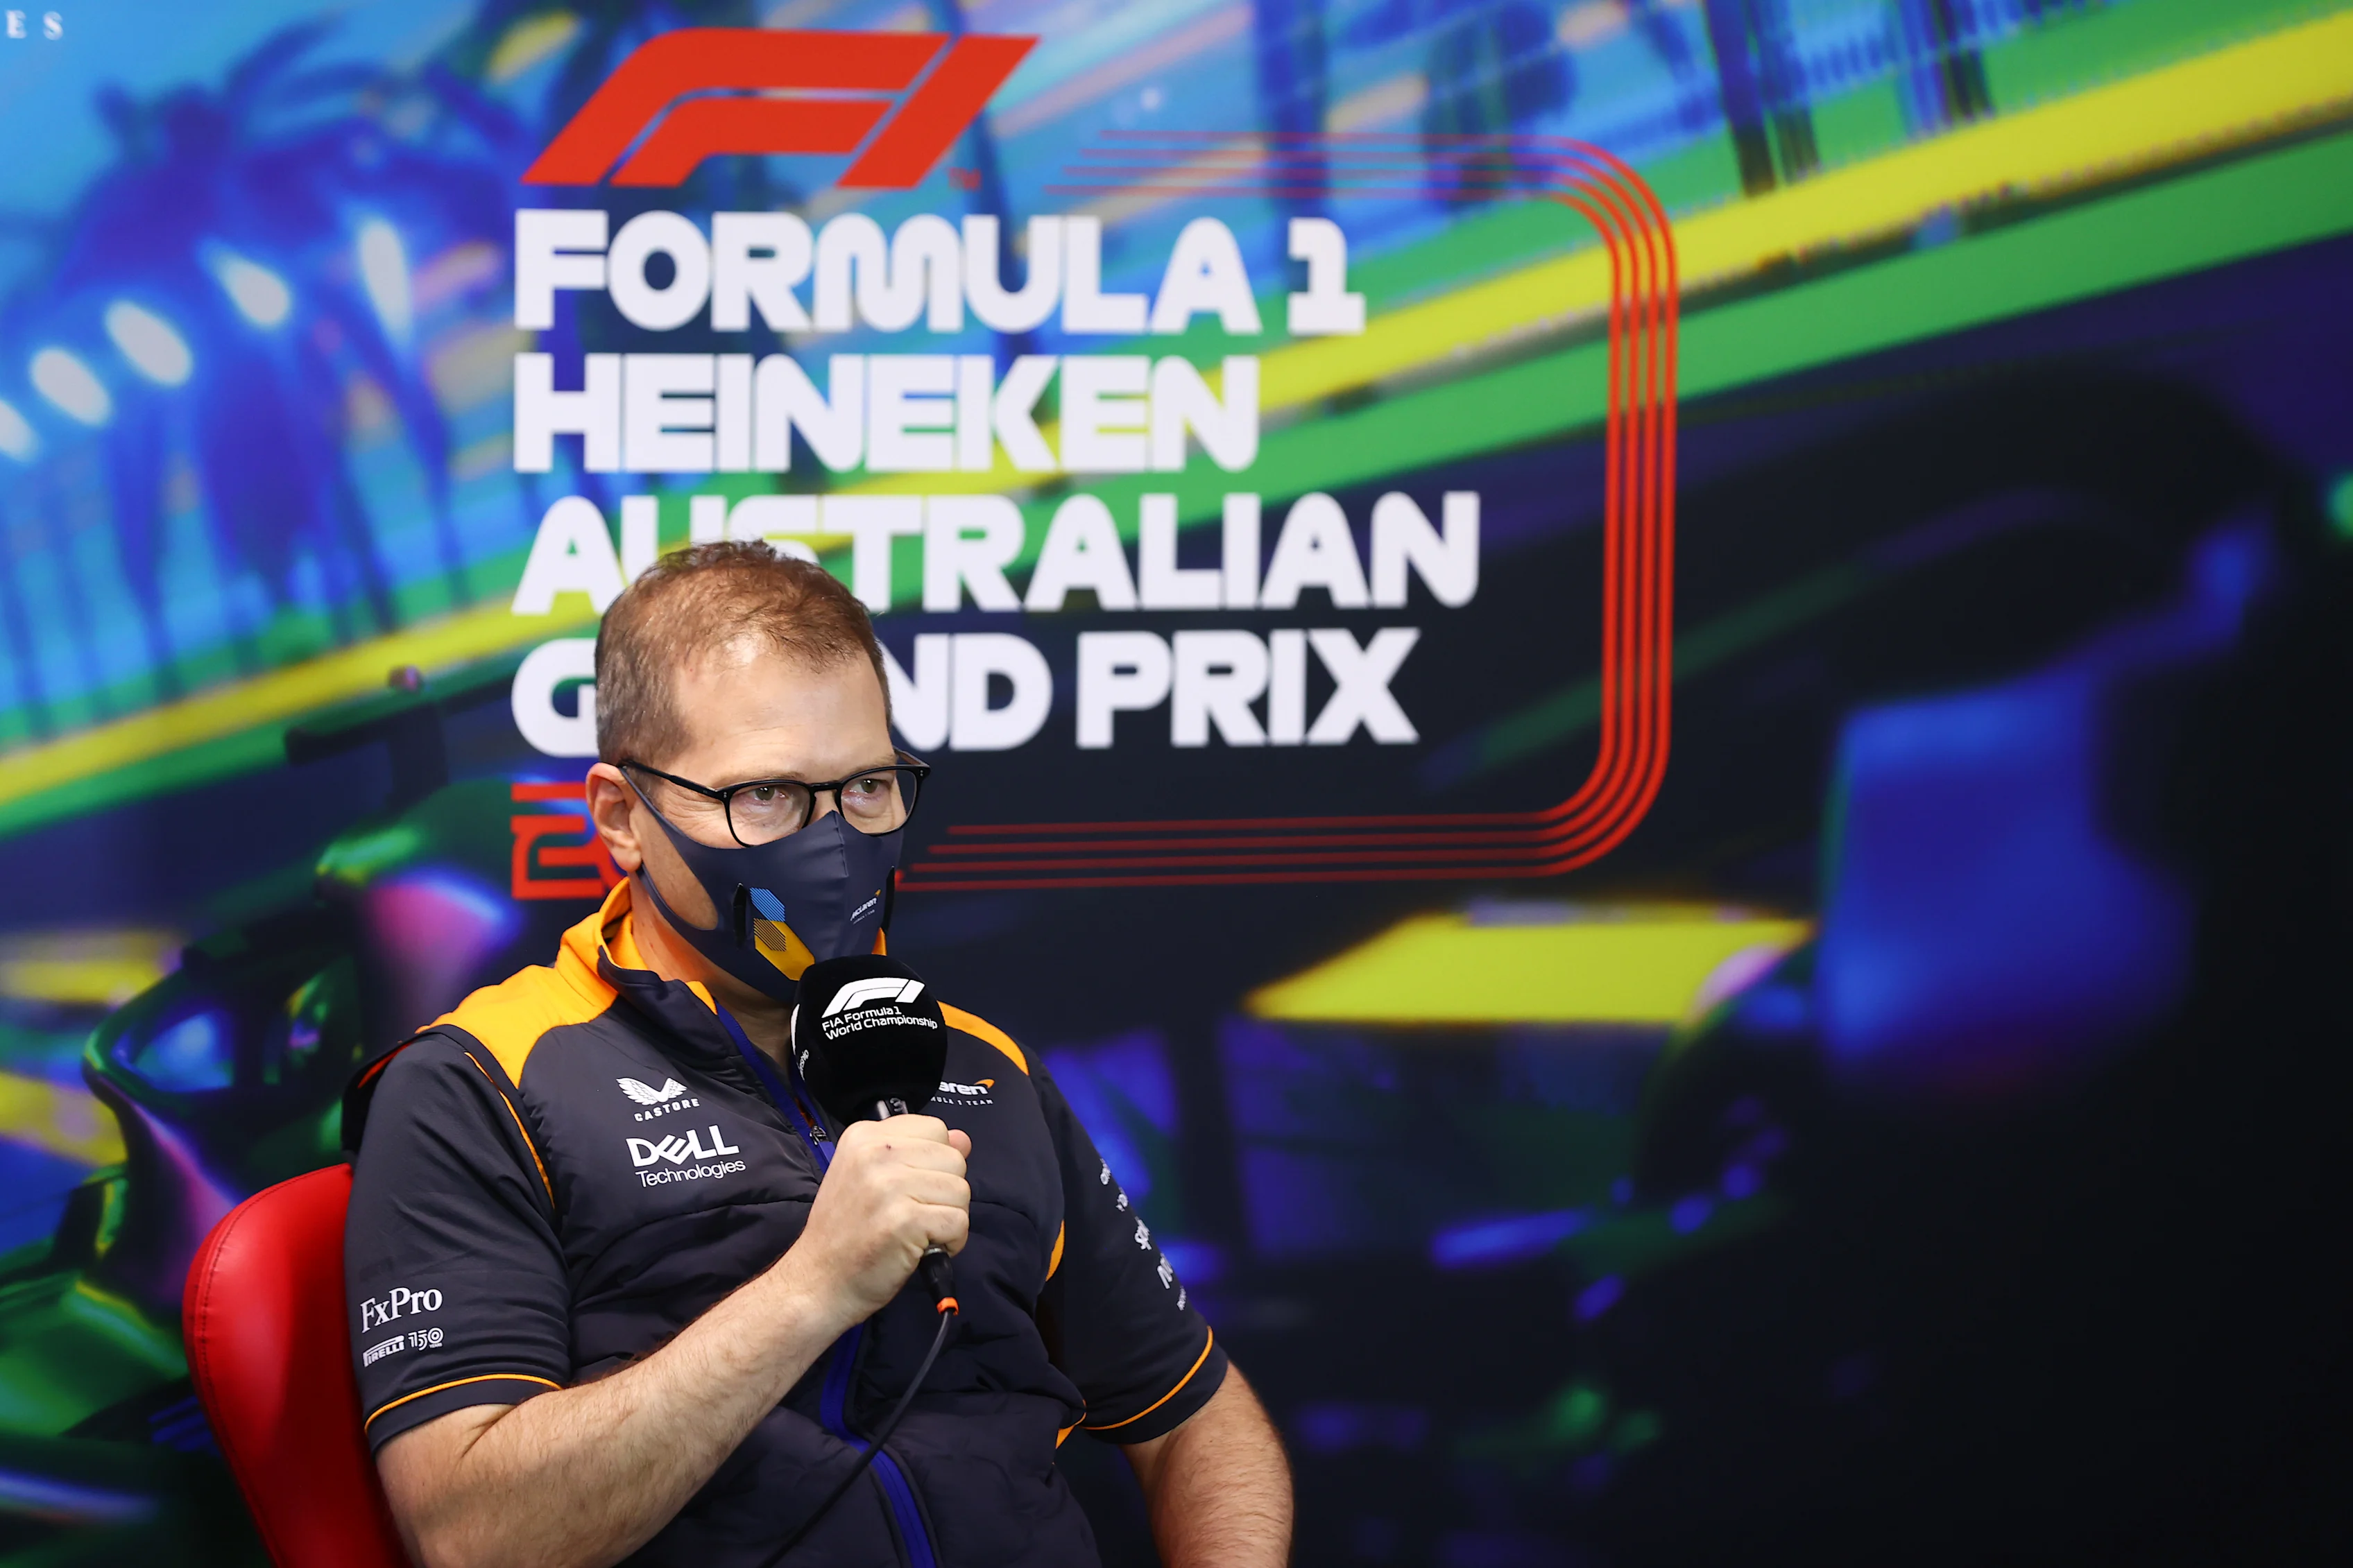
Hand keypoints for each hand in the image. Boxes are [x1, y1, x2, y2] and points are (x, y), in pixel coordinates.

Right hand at [775, 1116, 970, 1330]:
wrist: (818, 1281)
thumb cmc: (847, 1232)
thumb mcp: (871, 1177)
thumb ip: (916, 1153)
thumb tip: (963, 1139)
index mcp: (865, 1136)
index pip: (935, 1129)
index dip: (934, 1163)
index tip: (911, 1188)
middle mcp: (876, 1152)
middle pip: (953, 1159)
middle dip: (944, 1192)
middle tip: (914, 1216)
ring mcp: (890, 1185)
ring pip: (961, 1190)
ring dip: (949, 1218)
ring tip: (917, 1233)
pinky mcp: (905, 1220)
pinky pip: (959, 1222)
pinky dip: (951, 1241)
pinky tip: (923, 1249)